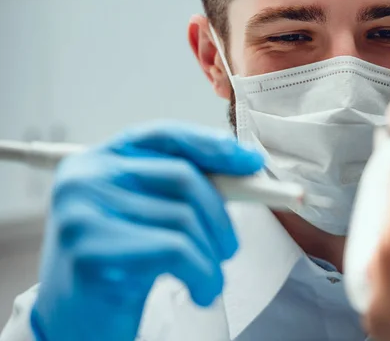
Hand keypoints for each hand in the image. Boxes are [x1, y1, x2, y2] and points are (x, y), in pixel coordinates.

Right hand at [31, 123, 263, 340]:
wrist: (73, 324)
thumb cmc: (119, 265)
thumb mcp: (145, 216)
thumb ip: (179, 188)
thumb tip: (244, 165)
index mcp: (98, 160)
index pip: (164, 135)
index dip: (212, 146)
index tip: (249, 162)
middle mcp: (85, 179)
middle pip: (183, 176)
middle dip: (220, 215)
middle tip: (230, 247)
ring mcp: (83, 213)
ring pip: (185, 218)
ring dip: (213, 256)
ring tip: (211, 279)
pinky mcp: (91, 251)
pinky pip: (177, 251)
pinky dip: (204, 275)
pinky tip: (201, 292)